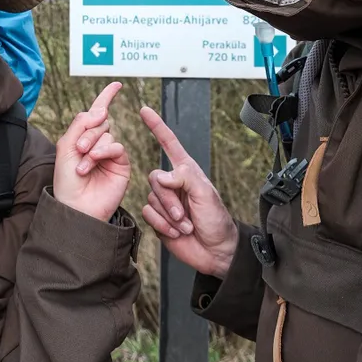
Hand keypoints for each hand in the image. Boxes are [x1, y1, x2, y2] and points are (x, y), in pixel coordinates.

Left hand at [54, 83, 129, 221]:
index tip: (117, 84)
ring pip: (107, 133)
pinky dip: (104, 151)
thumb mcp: (65, 147)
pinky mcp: (121, 164)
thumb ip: (80, 124)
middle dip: (88, 132)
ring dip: (93, 145)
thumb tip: (100, 110)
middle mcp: (98, 143)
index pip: (96, 113)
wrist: (76, 207)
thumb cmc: (66, 181)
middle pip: (100, 121)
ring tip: (83, 164)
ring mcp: (110, 154)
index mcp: (83, 137)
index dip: (106, 97)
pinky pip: (117, 146)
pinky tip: (93, 162)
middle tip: (79, 149)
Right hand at [140, 106, 237, 279]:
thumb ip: (183, 178)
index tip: (144, 110)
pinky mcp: (158, 219)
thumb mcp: (205, 193)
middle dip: (169, 200)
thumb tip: (160, 176)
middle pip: (154, 178)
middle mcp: (173, 183)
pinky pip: (148, 214)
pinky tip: (176, 232)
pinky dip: (162, 225)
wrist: (215, 251)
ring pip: (151, 199)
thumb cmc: (217, 219)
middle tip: (185, 215)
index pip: (168, 143)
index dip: (156, 126)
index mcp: (186, 171)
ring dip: (169, 216)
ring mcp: (164, 201)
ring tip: (185, 225)